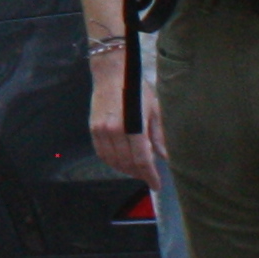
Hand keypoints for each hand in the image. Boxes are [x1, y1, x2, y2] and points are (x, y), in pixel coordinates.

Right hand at [88, 55, 150, 183]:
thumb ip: (159, 135)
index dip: (150, 175)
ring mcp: (101, 130)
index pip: (142, 160)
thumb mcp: (154, 108)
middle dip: (139, 173)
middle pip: (127, 163)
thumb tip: (165, 156)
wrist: (111, 72)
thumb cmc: (137, 87)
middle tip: (148, 176)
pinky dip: (111, 162)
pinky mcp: (93, 128)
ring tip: (136, 170)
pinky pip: (101, 154)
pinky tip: (121, 162)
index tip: (156, 185)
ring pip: (113, 161)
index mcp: (133, 126)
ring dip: (126, 170)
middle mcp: (115, 131)